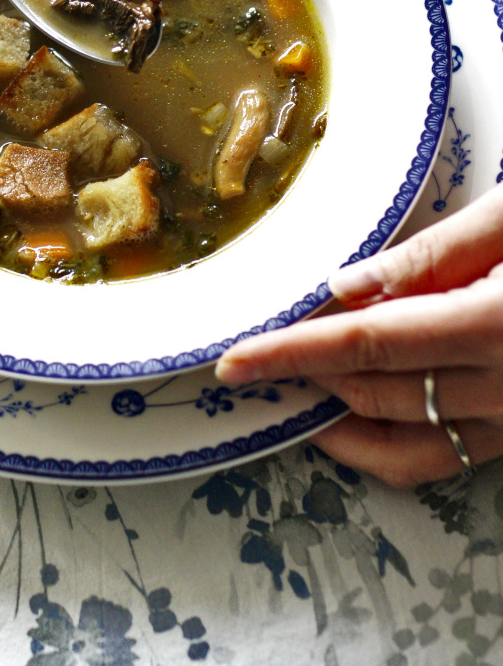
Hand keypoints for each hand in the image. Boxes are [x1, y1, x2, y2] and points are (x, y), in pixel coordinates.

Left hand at [216, 185, 502, 486]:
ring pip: (405, 443)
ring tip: (296, 383)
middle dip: (307, 376)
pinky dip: (390, 443)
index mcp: (496, 327)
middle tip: (255, 354)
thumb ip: (437, 252)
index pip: (367, 343)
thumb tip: (348, 285)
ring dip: (340, 416)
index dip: (292, 352)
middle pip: (376, 392)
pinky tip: (356, 413)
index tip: (234, 360)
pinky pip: (444, 458)